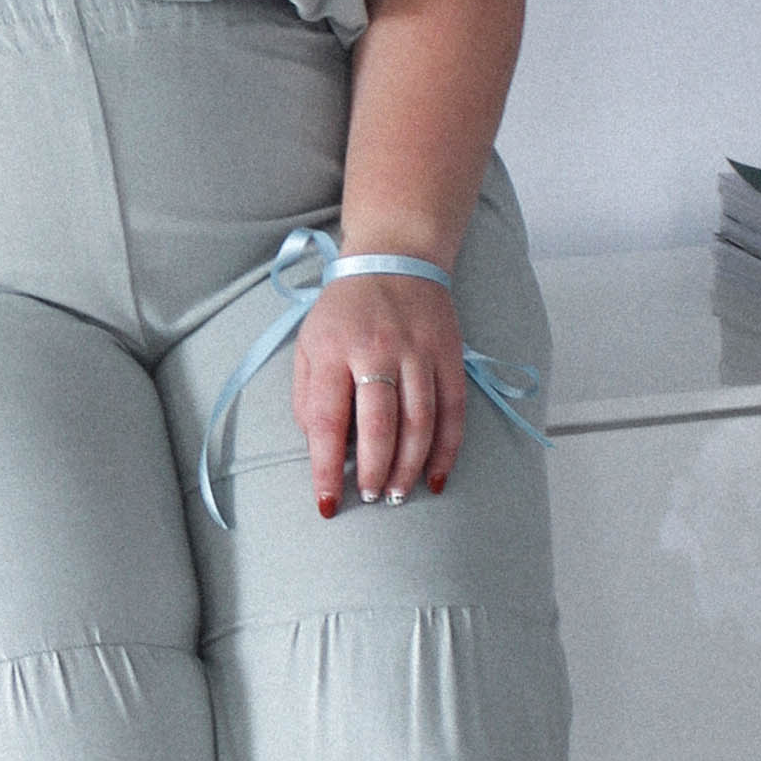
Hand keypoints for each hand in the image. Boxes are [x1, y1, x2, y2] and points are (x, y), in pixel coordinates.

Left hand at [292, 268, 464, 516]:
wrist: (396, 256)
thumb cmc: (344, 310)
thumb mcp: (309, 343)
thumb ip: (307, 395)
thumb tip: (320, 446)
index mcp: (334, 349)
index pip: (326, 420)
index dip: (326, 467)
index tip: (327, 503)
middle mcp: (378, 350)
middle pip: (379, 425)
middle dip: (374, 470)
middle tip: (369, 497)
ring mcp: (418, 352)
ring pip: (419, 422)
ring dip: (409, 466)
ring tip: (397, 494)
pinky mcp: (449, 355)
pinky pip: (453, 411)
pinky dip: (446, 449)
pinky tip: (436, 476)